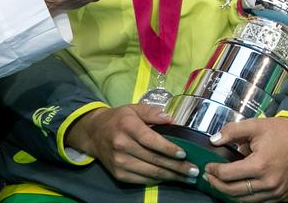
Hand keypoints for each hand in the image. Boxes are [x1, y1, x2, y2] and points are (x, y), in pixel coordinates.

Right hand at [65, 104, 200, 184]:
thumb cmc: (119, 119)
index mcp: (127, 126)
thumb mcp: (134, 109)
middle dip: (176, 166)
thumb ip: (153, 113)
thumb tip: (171, 119)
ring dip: (171, 176)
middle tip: (194, 170)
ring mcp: (119, 162)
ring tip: (187, 177)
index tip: (184, 154)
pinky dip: (157, 180)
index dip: (168, 148)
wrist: (93, 133)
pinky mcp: (118, 174)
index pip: (150, 140)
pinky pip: (142, 180)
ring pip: (150, 172)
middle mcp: (121, 145)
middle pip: (153, 159)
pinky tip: (170, 178)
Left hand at [202, 117, 287, 201]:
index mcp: (260, 165)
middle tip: (209, 176)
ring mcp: (275, 191)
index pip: (228, 174)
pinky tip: (238, 188)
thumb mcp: (256, 125)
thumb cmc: (281, 131)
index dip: (214, 171)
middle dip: (217, 184)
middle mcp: (267, 182)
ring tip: (221, 182)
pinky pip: (256, 201)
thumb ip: (232, 131)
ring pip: (243, 200)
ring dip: (229, 193)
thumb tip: (214, 140)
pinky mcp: (280, 195)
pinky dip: (244, 197)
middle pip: (232, 191)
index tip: (208, 166)